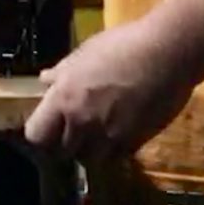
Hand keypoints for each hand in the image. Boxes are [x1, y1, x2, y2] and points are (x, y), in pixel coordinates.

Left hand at [25, 20, 200, 162]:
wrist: (167, 53)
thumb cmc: (121, 45)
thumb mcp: (83, 54)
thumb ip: (62, 73)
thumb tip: (45, 80)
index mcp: (63, 99)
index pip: (36, 136)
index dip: (39, 136)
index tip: (47, 130)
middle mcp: (82, 122)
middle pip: (62, 152)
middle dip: (65, 145)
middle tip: (72, 134)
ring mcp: (110, 135)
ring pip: (91, 159)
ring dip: (91, 151)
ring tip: (97, 135)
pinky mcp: (136, 141)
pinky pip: (118, 156)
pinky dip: (115, 150)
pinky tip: (120, 134)